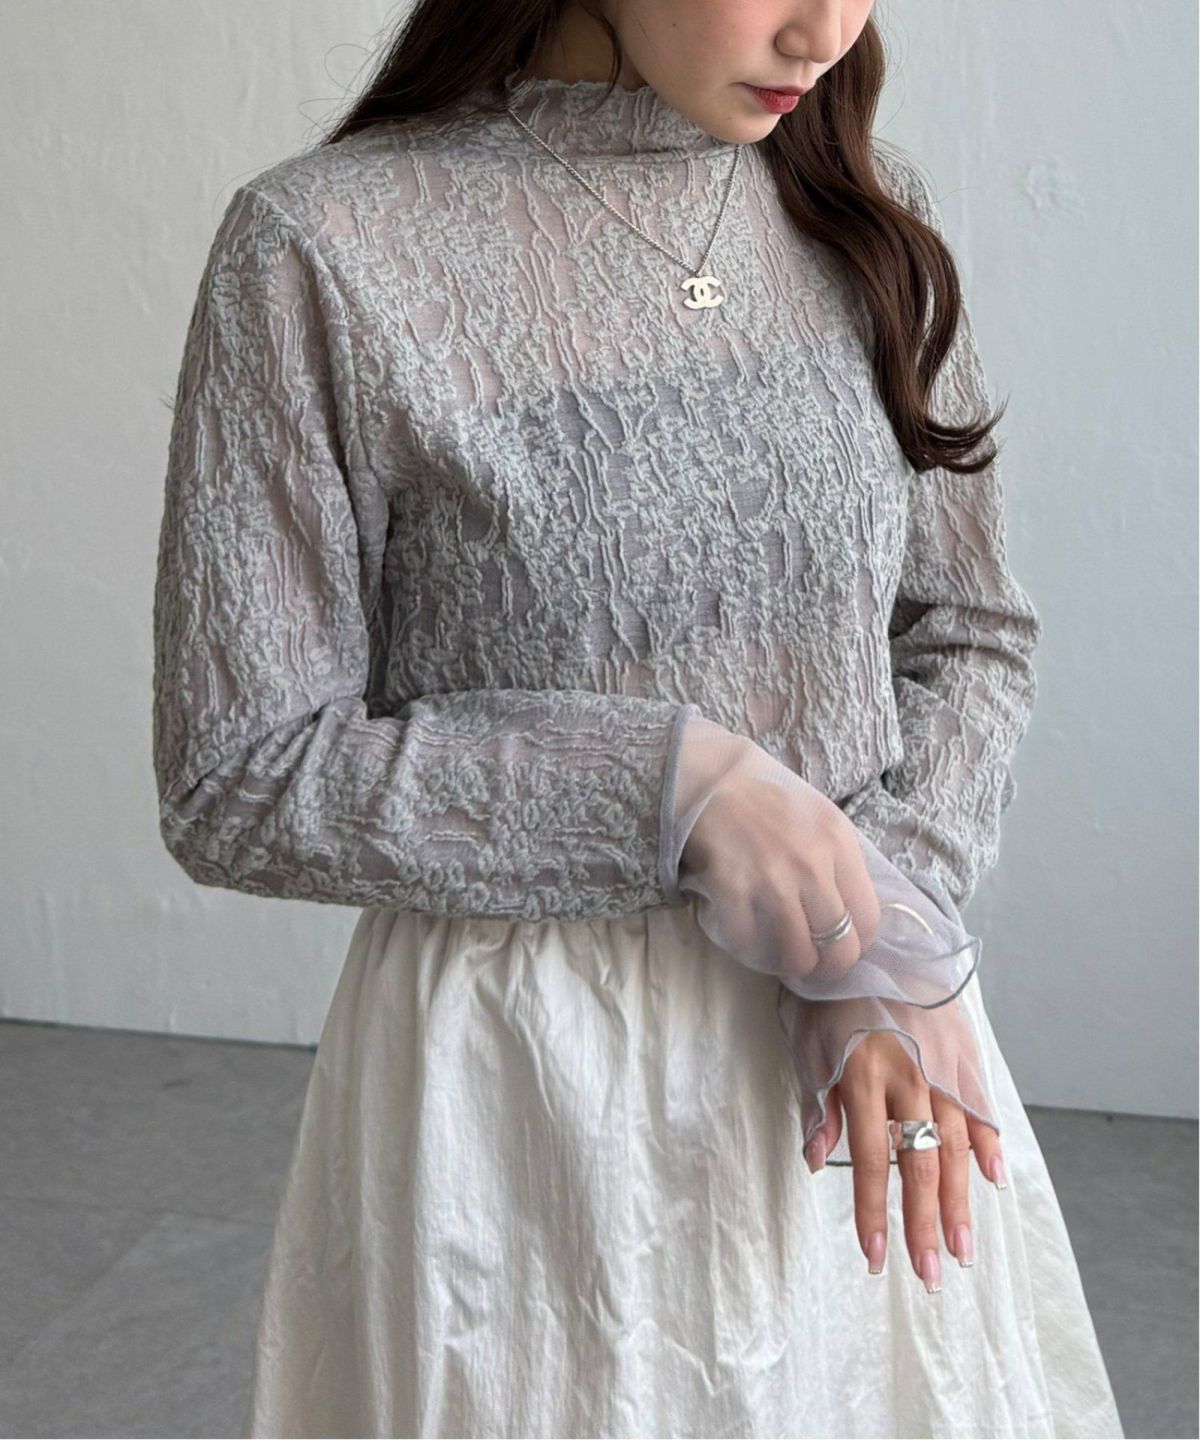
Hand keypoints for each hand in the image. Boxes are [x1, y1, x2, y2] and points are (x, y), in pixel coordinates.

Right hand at [672, 714, 882, 986]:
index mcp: (839, 844)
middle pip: (838, 943)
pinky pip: (748, 940)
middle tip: (819, 967)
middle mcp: (811, 864)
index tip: (844, 945)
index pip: (868, 917)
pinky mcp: (732, 886)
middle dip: (831, 966)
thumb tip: (856, 913)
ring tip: (787, 962)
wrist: (714, 781)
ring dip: (793, 965)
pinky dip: (749, 950)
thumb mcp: (823, 818)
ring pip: (797, 952)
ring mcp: (771, 878)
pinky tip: (750, 942)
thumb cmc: (771, 800)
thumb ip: (842, 860)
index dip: (858, 941)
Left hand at [802, 999, 1005, 1290]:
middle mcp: (907, 1075)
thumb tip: (814, 1159)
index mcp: (861, 1074)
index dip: (871, 1212)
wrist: (877, 939)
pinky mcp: (964, 1055)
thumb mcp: (807, 1043)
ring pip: (954, 1145)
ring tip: (961, 1249)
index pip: (865, 1159)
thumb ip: (816, 1102)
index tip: (875, 1258)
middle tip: (930, 1275)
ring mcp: (941, 1066)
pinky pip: (980, 1107)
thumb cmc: (832, 997)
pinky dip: (990, 1144)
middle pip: (918, 1163)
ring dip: (959, 1202)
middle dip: (923, 1225)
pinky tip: (995, 1180)